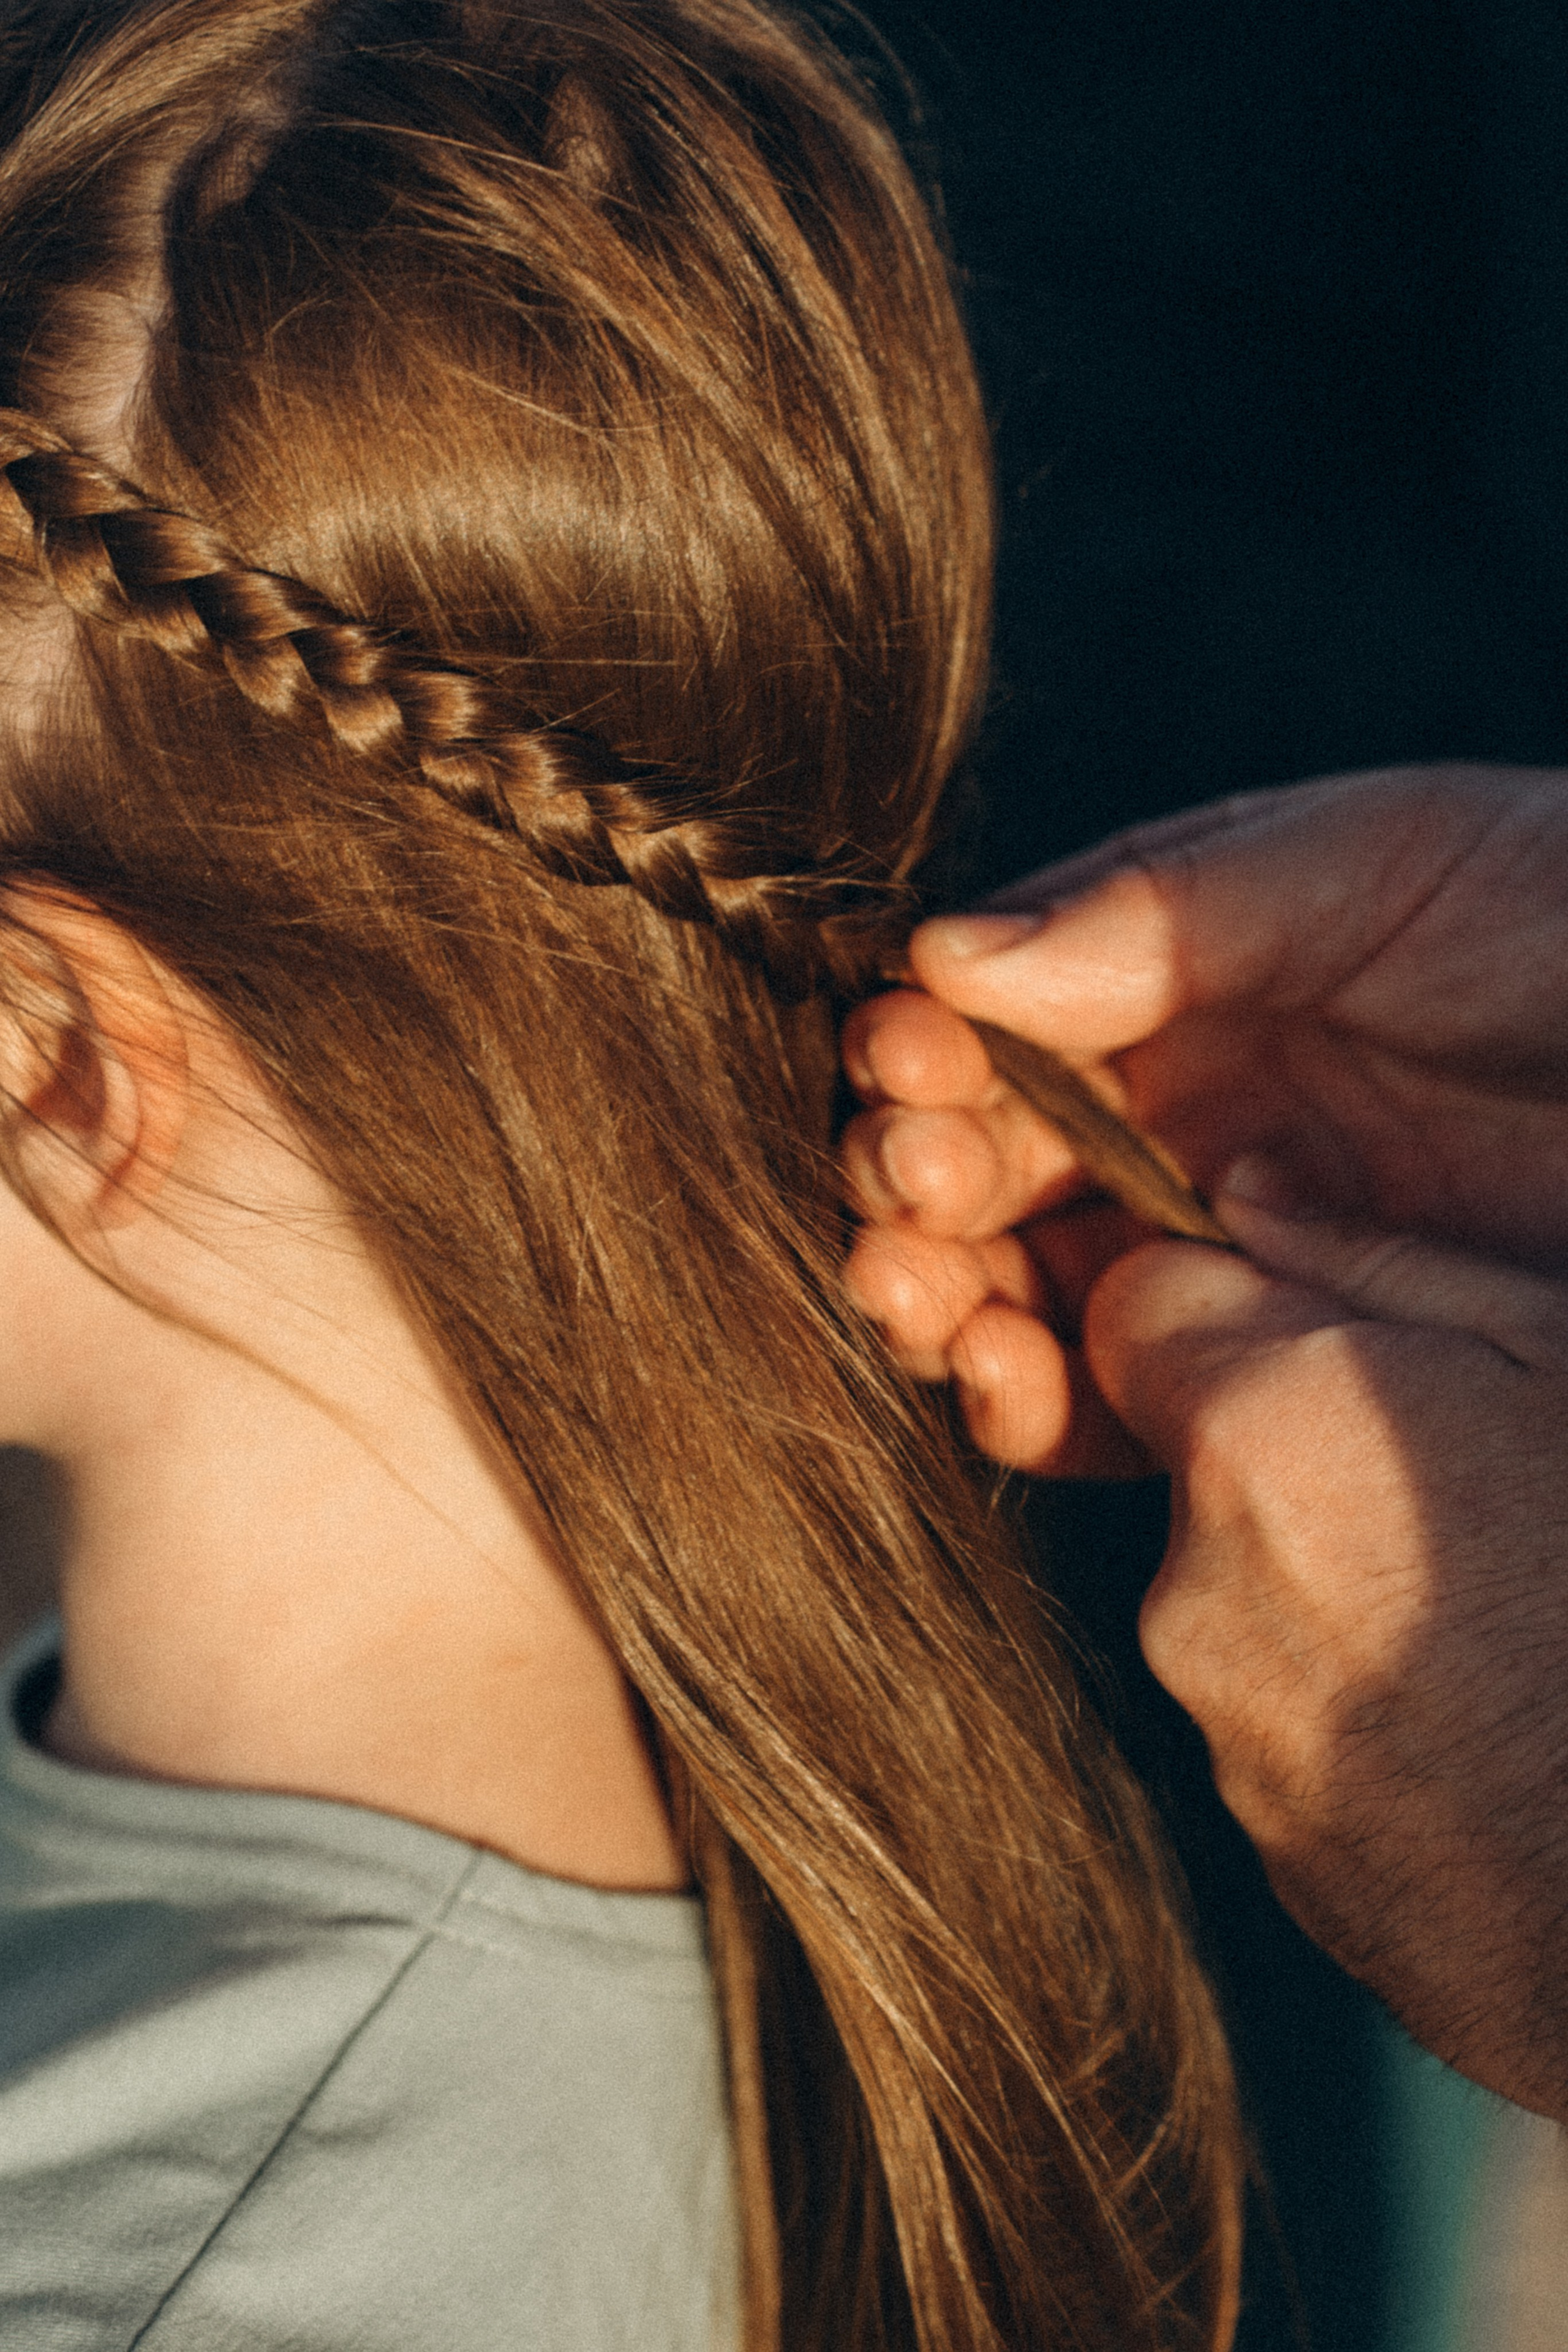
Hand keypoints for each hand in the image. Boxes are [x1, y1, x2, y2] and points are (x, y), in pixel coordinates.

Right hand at [843, 762, 1567, 1467]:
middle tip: (913, 1192)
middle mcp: (1173, 1101)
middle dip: (913, 1175)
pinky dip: (1037, 1398)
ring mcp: (1218, 1233)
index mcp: (1172, 966)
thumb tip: (946, 955)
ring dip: (940, 1292)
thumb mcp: (1373, 863)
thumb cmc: (1562, 912)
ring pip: (1023, 1277)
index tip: (906, 1068)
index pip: (994, 1011)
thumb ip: (1160, 910)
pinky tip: (1002, 1379)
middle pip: (984, 1152)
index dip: (925, 1045)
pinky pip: (1123, 1388)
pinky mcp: (1273, 1350)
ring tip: (918, 1298)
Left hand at [1086, 1181, 1567, 2121]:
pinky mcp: (1285, 1864)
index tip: (1332, 1339)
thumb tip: (1252, 1201)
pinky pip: (1296, 1736)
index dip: (1229, 1311)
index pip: (1137, 1312)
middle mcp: (1200, 1591)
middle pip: (1204, 1469)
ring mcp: (1236, 1746)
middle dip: (1305, 1457)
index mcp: (1262, 1439)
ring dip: (1349, 1593)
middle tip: (1480, 1493)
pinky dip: (1376, 1719)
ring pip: (1250, 1606)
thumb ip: (1389, 1267)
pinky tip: (1507, 1733)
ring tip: (1514, 1624)